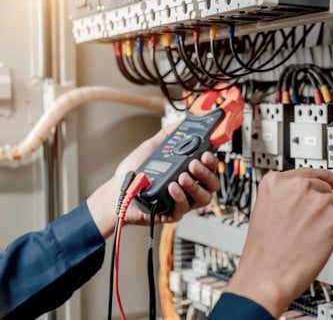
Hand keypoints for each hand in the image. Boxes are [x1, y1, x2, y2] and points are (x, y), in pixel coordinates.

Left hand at [87, 124, 219, 238]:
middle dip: (206, 173)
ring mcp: (183, 201)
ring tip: (182, 176)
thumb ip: (168, 135)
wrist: (117, 191)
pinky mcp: (173, 213)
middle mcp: (189, 187)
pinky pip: (184, 208)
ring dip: (195, 186)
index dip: (211, 161)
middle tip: (193, 163)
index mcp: (188, 171)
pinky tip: (172, 187)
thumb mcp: (152, 148)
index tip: (205, 153)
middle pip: (212, 183)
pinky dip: (180, 196)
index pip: (210, 167)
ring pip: (203, 198)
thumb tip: (181, 122)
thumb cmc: (135, 172)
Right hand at [225, 168, 332, 317]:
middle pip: (325, 186)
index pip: (309, 171)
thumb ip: (287, 194)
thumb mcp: (266, 209)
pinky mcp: (331, 219)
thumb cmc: (264, 249)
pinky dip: (332, 233)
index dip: (322, 177)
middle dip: (321, 203)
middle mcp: (297, 186)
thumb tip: (315, 188)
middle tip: (307, 223)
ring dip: (326, 218)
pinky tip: (314, 242)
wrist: (266, 275)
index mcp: (275, 181)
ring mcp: (316, 201)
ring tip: (306, 235)